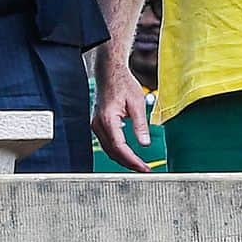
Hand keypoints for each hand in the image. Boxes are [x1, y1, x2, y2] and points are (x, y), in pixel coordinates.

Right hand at [91, 54, 152, 173]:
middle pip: (112, 152)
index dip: (132, 160)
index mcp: (107, 118)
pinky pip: (106, 143)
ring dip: (123, 159)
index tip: (145, 168)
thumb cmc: (123, 83)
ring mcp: (96, 124)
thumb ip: (140, 124)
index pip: (119, 147)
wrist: (109, 71)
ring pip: (108, 149)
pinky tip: (129, 154)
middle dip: (128, 163)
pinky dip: (117, 151)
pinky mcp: (98, 124)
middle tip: (144, 170)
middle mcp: (98, 123)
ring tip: (139, 165)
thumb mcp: (137, 102)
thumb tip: (145, 144)